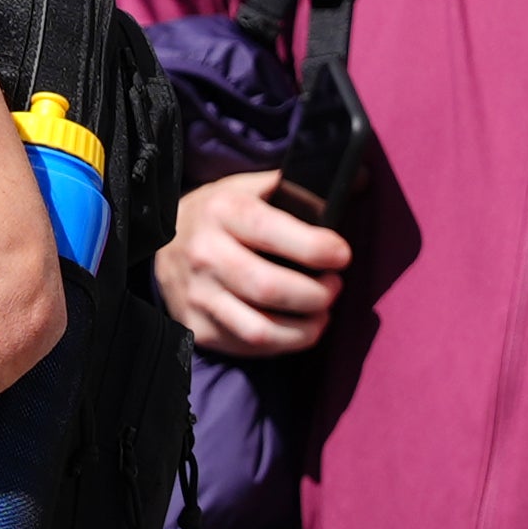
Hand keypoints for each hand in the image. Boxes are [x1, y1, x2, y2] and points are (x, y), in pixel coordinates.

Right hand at [156, 170, 351, 357]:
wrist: (165, 239)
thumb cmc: (222, 213)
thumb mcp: (251, 187)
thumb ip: (301, 187)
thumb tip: (363, 180)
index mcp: (223, 211)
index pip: (273, 232)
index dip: (317, 248)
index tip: (341, 255)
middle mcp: (205, 254)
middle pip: (270, 288)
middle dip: (316, 294)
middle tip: (334, 286)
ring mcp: (198, 296)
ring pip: (260, 330)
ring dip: (305, 329)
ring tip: (322, 314)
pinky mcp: (197, 327)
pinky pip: (248, 348)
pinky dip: (283, 343)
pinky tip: (296, 328)